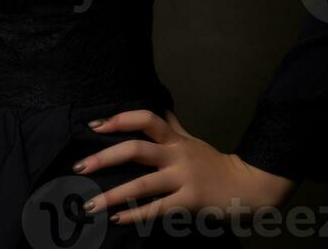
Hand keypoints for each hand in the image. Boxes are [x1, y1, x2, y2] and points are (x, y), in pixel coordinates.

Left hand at [72, 107, 297, 226]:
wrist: (248, 186)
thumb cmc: (214, 163)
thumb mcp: (193, 140)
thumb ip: (173, 126)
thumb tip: (159, 108)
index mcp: (175, 139)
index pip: (145, 119)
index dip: (119, 120)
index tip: (94, 126)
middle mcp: (176, 155)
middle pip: (136, 150)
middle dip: (104, 158)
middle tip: (79, 167)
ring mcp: (183, 179)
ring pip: (142, 184)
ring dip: (112, 195)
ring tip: (89, 204)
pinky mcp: (189, 202)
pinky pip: (157, 209)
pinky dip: (135, 214)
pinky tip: (117, 218)